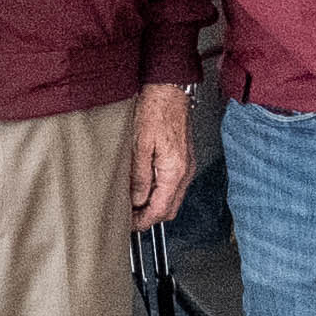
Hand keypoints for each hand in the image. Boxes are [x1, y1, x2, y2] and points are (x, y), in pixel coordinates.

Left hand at [131, 81, 194, 229]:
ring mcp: (186, 165)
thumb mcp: (139, 145)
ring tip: (132, 204)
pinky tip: (144, 187)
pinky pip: (173, 185)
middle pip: (169, 209)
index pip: (161, 210)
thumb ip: (138, 176)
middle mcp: (184, 171)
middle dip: (150, 217)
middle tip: (128, 218)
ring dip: (154, 205)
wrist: (169, 88)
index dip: (143, 221)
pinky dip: (160, 192)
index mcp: (175, 171)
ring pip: (172, 198)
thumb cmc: (155, 109)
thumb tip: (135, 200)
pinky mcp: (183, 158)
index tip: (129, 226)